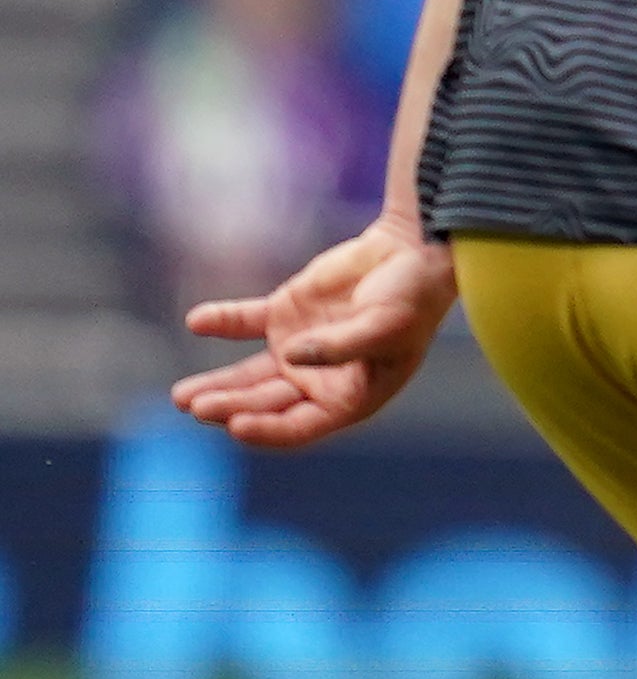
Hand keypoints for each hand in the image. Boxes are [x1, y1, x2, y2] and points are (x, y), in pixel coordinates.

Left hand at [174, 219, 457, 451]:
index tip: (235, 425)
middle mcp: (320, 379)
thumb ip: (339, 345)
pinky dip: (220, 322)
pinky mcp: (284, 314)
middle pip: (265, 402)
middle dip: (230, 406)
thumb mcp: (386, 325)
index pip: (300, 425)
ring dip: (216, 384)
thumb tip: (290, 355)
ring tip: (181, 396)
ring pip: (248, 375)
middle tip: (195, 405)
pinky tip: (199, 320)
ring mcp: (298, 348)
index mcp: (352, 395)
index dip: (267, 429)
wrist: (415, 249)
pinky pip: (243, 323)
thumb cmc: (415, 296)